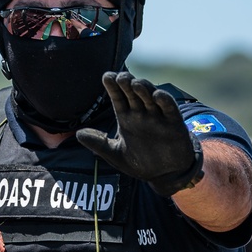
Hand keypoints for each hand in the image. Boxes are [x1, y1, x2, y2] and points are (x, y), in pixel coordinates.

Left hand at [76, 72, 203, 195]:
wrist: (165, 175)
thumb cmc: (141, 162)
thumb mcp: (116, 154)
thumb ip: (99, 144)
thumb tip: (78, 134)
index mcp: (127, 118)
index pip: (118, 97)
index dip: (113, 87)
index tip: (107, 77)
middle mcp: (141, 113)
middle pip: (133, 93)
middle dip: (127, 83)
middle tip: (120, 77)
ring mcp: (158, 116)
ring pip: (150, 97)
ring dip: (144, 88)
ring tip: (135, 83)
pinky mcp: (174, 123)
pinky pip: (169, 108)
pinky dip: (164, 100)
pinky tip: (157, 95)